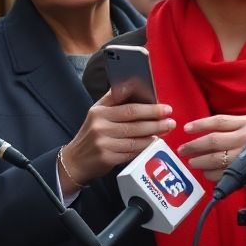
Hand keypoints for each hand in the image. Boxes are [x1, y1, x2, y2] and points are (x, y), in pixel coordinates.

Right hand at [59, 86, 174, 193]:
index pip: (129, 108)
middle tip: (171, 122)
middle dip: (156, 122)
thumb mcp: (97, 113)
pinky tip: (153, 143)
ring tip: (166, 132)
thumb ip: (114, 100)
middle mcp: (99, 126)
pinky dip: (144, 148)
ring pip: (135, 139)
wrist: (74, 160)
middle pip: (134, 123)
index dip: (150, 108)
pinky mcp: (107, 157)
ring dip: (153, 135)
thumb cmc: (92, 133)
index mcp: (99, 111)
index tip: (166, 108)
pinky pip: (131, 152)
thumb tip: (136, 84)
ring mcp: (102, 143)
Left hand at [178, 114, 245, 184]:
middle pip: (212, 140)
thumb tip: (206, 135)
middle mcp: (245, 137)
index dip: (200, 124)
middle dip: (194, 146)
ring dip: (199, 162)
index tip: (186, 128)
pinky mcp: (244, 172)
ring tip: (192, 162)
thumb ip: (234, 130)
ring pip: (214, 158)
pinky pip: (219, 174)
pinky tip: (207, 173)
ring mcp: (244, 155)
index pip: (218, 121)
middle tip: (183, 150)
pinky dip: (209, 175)